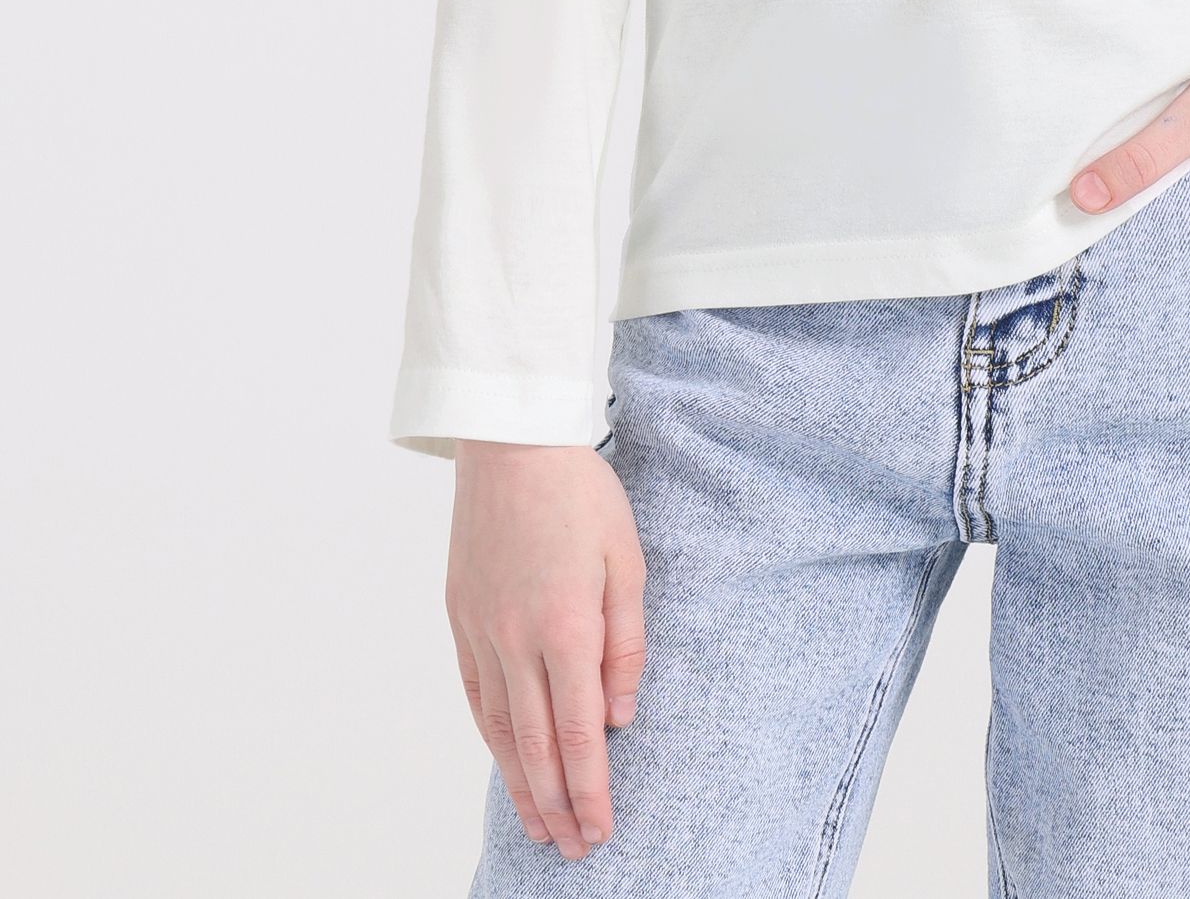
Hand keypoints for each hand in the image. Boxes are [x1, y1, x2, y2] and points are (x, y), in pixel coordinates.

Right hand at [446, 442, 647, 861]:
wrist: (510, 442)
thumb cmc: (580, 493)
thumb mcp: (627, 559)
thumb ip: (625, 642)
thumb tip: (621, 715)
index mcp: (565, 626)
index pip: (577, 735)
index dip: (590, 790)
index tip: (601, 829)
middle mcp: (517, 640)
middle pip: (536, 746)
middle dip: (557, 805)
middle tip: (572, 849)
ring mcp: (481, 631)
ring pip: (500, 729)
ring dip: (520, 785)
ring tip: (538, 826)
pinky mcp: (461, 617)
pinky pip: (474, 694)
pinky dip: (490, 737)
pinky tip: (504, 760)